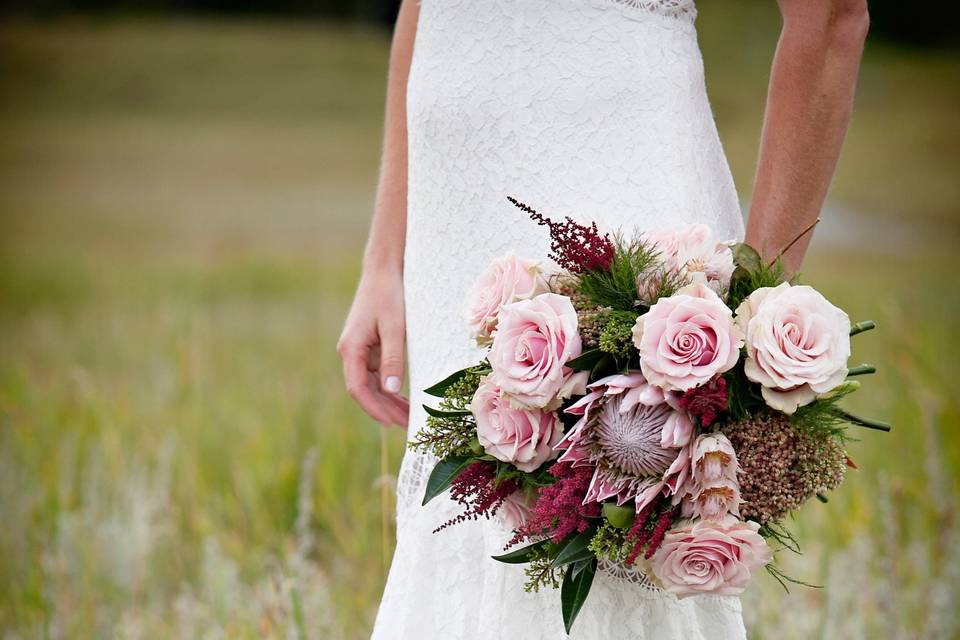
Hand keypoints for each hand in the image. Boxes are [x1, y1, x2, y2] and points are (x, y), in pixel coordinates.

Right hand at [337, 268, 409, 426]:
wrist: (384, 271)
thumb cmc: (389, 295)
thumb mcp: (394, 327)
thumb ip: (393, 358)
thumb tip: (391, 390)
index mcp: (351, 349)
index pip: (358, 388)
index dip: (374, 408)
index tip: (391, 423)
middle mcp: (351, 353)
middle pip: (364, 391)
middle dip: (384, 410)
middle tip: (408, 426)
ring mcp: (359, 351)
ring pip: (371, 385)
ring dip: (388, 402)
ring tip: (409, 418)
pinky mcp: (369, 348)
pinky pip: (377, 375)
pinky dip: (389, 389)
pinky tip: (404, 399)